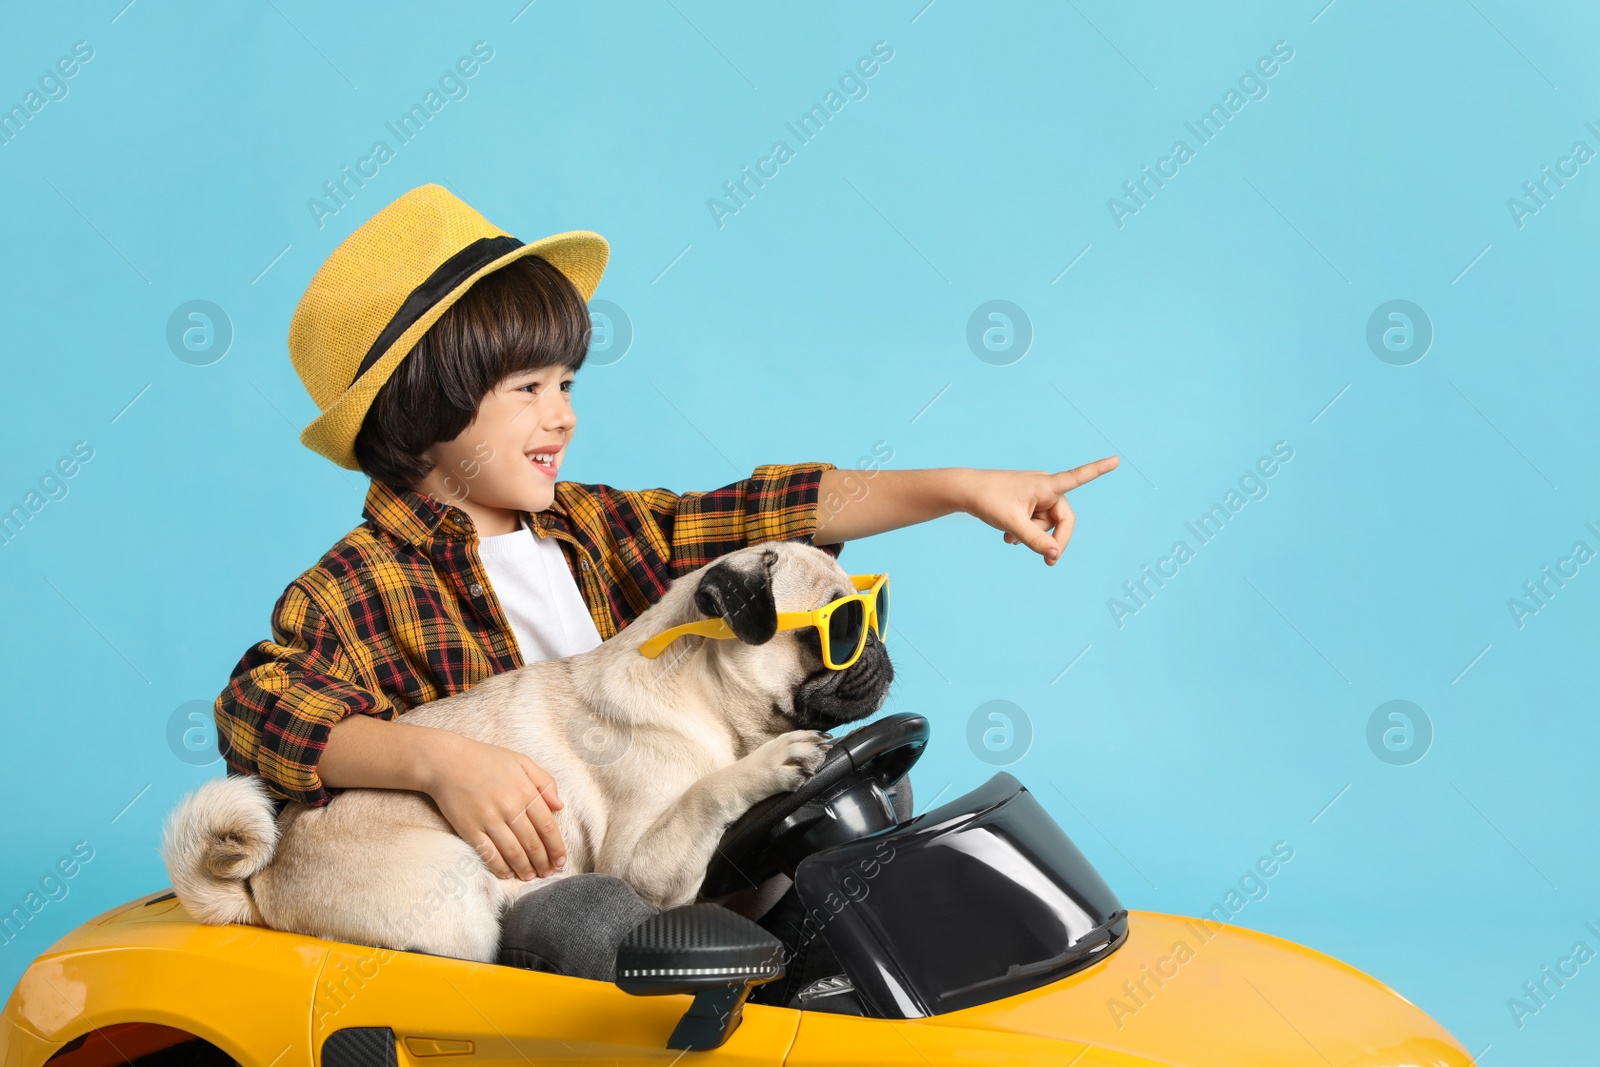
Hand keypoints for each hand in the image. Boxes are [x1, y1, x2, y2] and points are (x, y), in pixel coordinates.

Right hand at [422, 733, 566, 879]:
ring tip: (531, 876)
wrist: (446, 761)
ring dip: (524, 868)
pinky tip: (508, 873)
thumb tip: (559, 806)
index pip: (547, 826)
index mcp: (525, 790)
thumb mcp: (521, 761)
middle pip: (532, 842)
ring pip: (513, 852)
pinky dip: (500, 867)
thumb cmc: (486, 759)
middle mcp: (509, 807)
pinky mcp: (469, 828)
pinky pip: (488, 854)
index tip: (561, 859)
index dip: (556, 846)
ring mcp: (488, 819)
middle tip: (548, 873)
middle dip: (543, 862)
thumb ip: (544, 782)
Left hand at [962, 457, 1119, 565]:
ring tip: (1010, 538)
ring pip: (1046, 524)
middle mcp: (1044, 487)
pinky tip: (1008, 536)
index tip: (1115, 460)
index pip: (1077, 477)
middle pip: (1062, 519)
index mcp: (1045, 485)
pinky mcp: (1026, 501)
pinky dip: (1025, 531)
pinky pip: (1035, 522)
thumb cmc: (987, 500)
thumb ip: (1034, 540)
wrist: (964, 491)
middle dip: (1052, 538)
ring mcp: (1035, 494)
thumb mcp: (1012, 524)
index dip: (1097, 470)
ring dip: (1032, 535)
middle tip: (1049, 562)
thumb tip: (1054, 554)